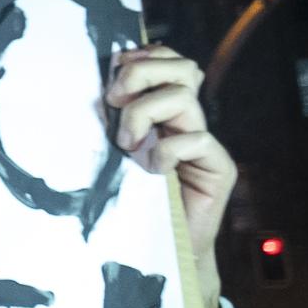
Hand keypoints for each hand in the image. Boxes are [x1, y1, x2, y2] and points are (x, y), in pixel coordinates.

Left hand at [104, 45, 232, 307]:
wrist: (156, 252)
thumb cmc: (124, 204)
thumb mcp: (108, 154)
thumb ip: (107, 122)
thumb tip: (88, 88)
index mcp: (162, 111)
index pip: (169, 59)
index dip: (144, 56)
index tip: (111, 74)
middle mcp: (186, 121)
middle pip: (182, 67)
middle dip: (142, 73)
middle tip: (114, 100)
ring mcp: (204, 143)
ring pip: (183, 96)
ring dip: (143, 113)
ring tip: (127, 144)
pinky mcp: (218, 168)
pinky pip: (196, 140)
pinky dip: (166, 151)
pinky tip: (152, 171)